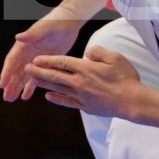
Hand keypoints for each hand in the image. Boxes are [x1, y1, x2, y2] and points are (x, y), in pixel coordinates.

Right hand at [0, 17, 81, 101]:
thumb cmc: (57, 21)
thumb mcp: (45, 27)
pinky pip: (36, 77)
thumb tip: (18, 37)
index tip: (2, 84)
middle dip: (10, 85)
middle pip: (15, 71)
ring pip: (23, 76)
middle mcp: (27, 53)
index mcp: (24, 45)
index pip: (12, 61)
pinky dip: (30, 86)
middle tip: (6, 98)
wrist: (70, 21)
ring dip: (17, 87)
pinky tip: (25, 96)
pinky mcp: (45, 63)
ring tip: (11, 99)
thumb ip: (32, 34)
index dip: (6, 73)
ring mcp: (35, 59)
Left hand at [28, 45, 143, 117]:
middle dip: (39, 72)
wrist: (131, 101)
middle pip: (55, 75)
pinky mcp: (85, 106)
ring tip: (33, 80)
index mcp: (86, 68)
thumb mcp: (115, 57)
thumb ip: (98, 51)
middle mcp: (79, 82)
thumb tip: (87, 52)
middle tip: (27, 69)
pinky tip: (49, 96)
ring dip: (44, 84)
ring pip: (58, 88)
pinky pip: (67, 102)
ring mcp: (81, 95)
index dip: (48, 60)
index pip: (62, 62)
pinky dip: (56, 98)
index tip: (37, 59)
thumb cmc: (125, 78)